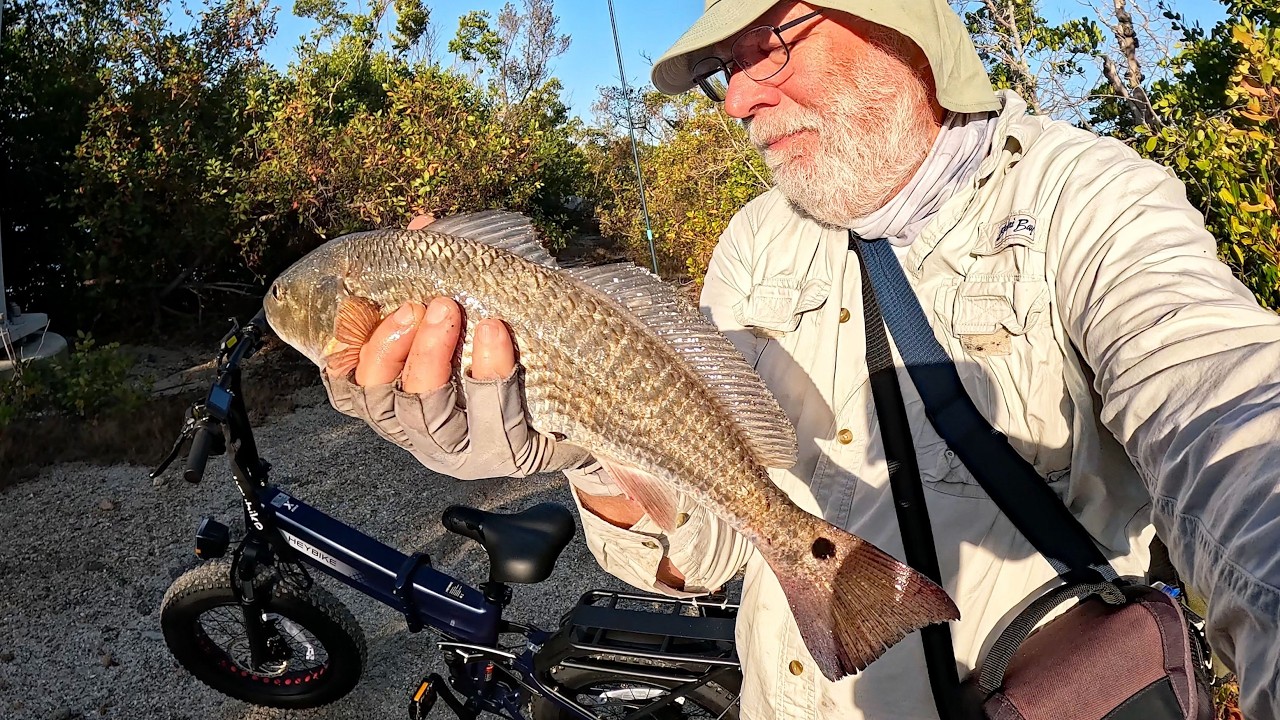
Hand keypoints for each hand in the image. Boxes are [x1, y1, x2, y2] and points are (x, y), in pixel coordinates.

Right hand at [320, 298, 592, 479]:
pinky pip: (494, 417)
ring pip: (429, 414)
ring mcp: (466, 452)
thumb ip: (443, 277)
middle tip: (417, 302)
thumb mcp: (474, 317)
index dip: (343, 355)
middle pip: (386, 401)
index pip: (351, 392)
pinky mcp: (510, 456)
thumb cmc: (517, 358)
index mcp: (404, 408)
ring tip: (450, 308)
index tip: (356, 307)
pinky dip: (490, 370)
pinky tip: (494, 332)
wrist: (587, 412)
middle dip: (392, 348)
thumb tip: (422, 224)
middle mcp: (425, 438)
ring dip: (432, 357)